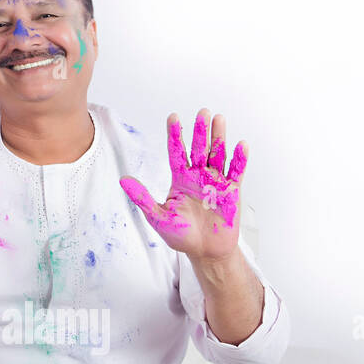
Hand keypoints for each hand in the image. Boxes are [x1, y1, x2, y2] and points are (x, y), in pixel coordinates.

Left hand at [120, 109, 245, 262]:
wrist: (205, 252)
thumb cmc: (181, 236)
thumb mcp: (158, 217)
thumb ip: (142, 198)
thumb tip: (123, 180)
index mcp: (180, 179)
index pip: (177, 152)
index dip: (175, 135)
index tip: (173, 117)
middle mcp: (198, 176)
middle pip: (199, 148)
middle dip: (199, 131)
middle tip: (201, 112)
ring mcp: (216, 181)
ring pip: (218, 155)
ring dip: (219, 138)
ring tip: (219, 119)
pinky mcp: (232, 191)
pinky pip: (236, 172)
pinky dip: (239, 159)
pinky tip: (240, 145)